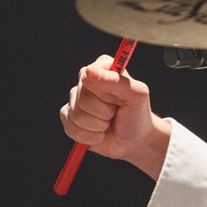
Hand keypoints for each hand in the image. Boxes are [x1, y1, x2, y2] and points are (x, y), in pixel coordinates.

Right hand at [60, 55, 170, 175]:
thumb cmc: (137, 114)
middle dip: (104, 112)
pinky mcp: (69, 117)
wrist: (135, 139)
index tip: (120, 99)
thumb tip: (89, 70)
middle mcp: (86, 79)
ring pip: (77, 115)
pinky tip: (100, 133)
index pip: (89, 77)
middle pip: (83, 98)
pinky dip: (90, 136)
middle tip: (116, 112)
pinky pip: (71, 128)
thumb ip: (116, 81)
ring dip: (98, 126)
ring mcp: (75, 99)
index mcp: (103, 67)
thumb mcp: (137, 95)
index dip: (106, 94)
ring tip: (108, 122)